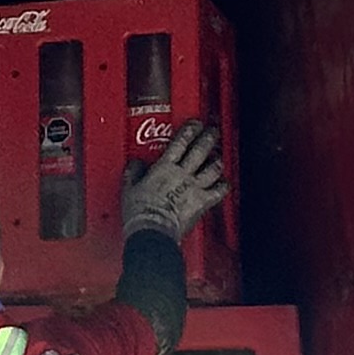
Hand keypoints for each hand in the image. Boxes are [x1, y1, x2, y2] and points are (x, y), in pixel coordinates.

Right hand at [126, 119, 227, 241]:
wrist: (153, 231)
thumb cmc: (140, 212)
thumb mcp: (129, 189)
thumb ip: (133, 173)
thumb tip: (134, 164)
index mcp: (164, 168)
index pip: (180, 142)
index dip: (190, 130)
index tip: (195, 123)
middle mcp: (183, 174)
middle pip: (201, 150)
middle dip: (209, 137)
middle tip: (213, 131)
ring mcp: (195, 188)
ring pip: (214, 167)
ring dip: (217, 159)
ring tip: (218, 155)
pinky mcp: (203, 202)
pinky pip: (220, 190)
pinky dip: (224, 184)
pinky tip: (223, 182)